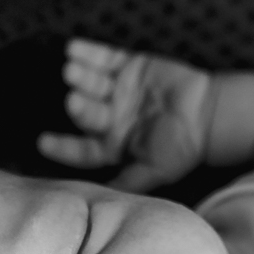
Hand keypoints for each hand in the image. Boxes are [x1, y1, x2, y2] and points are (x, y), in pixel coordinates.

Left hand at [36, 38, 211, 190]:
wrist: (211, 115)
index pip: (80, 148)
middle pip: (87, 111)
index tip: (43, 142)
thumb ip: (127, 184)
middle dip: (79, 106)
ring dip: (80, 76)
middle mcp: (110, 117)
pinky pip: (104, 57)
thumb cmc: (183, 148)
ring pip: (92, 82)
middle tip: (71, 100)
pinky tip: (73, 48)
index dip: (62, 146)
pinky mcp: (129, 66)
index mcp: (112, 144)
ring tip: (69, 70)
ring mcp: (117, 90)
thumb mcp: (155, 172)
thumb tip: (99, 205)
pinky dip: (89, 52)